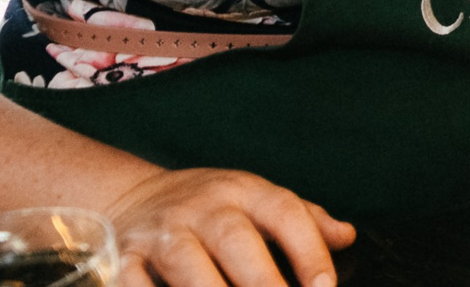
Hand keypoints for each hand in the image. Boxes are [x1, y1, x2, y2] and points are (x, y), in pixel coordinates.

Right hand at [105, 167, 352, 286]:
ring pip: (186, 265)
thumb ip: (304, 220)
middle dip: (262, 281)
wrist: (137, 197)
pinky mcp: (123, 259)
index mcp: (244, 191)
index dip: (309, 251)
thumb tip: (347, 236)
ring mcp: (162, 233)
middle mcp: (203, 208)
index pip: (285, 213)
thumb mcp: (257, 200)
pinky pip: (134, 284)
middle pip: (235, 240)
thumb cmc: (212, 207)